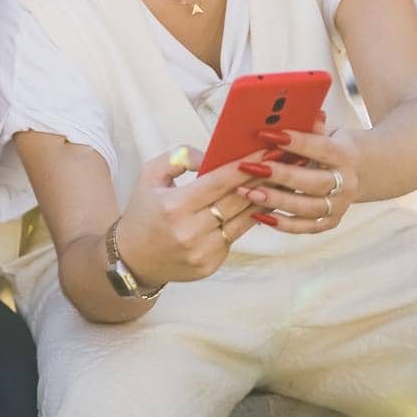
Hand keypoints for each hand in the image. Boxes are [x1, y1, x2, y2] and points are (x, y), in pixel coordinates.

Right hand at [115, 146, 268, 285]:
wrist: (133, 259)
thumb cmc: (144, 211)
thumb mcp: (150, 176)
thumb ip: (180, 157)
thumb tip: (211, 155)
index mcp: (174, 206)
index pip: (219, 181)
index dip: (245, 166)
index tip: (266, 151)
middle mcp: (190, 231)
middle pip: (237, 200)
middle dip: (263, 179)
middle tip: (283, 162)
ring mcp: (202, 252)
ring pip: (243, 220)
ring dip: (264, 200)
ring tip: (281, 183)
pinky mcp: (210, 265)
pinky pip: (235, 237)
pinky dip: (248, 220)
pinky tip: (262, 206)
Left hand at [233, 114, 360, 234]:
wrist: (367, 172)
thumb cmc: (336, 146)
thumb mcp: (331, 132)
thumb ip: (312, 125)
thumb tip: (292, 108)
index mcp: (346, 155)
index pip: (320, 148)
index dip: (295, 141)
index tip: (266, 134)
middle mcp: (346, 183)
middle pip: (312, 182)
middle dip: (280, 175)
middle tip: (250, 167)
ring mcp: (340, 206)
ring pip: (306, 208)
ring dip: (275, 201)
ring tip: (246, 192)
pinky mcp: (331, 222)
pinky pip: (304, 227)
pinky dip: (281, 224)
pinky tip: (257, 215)